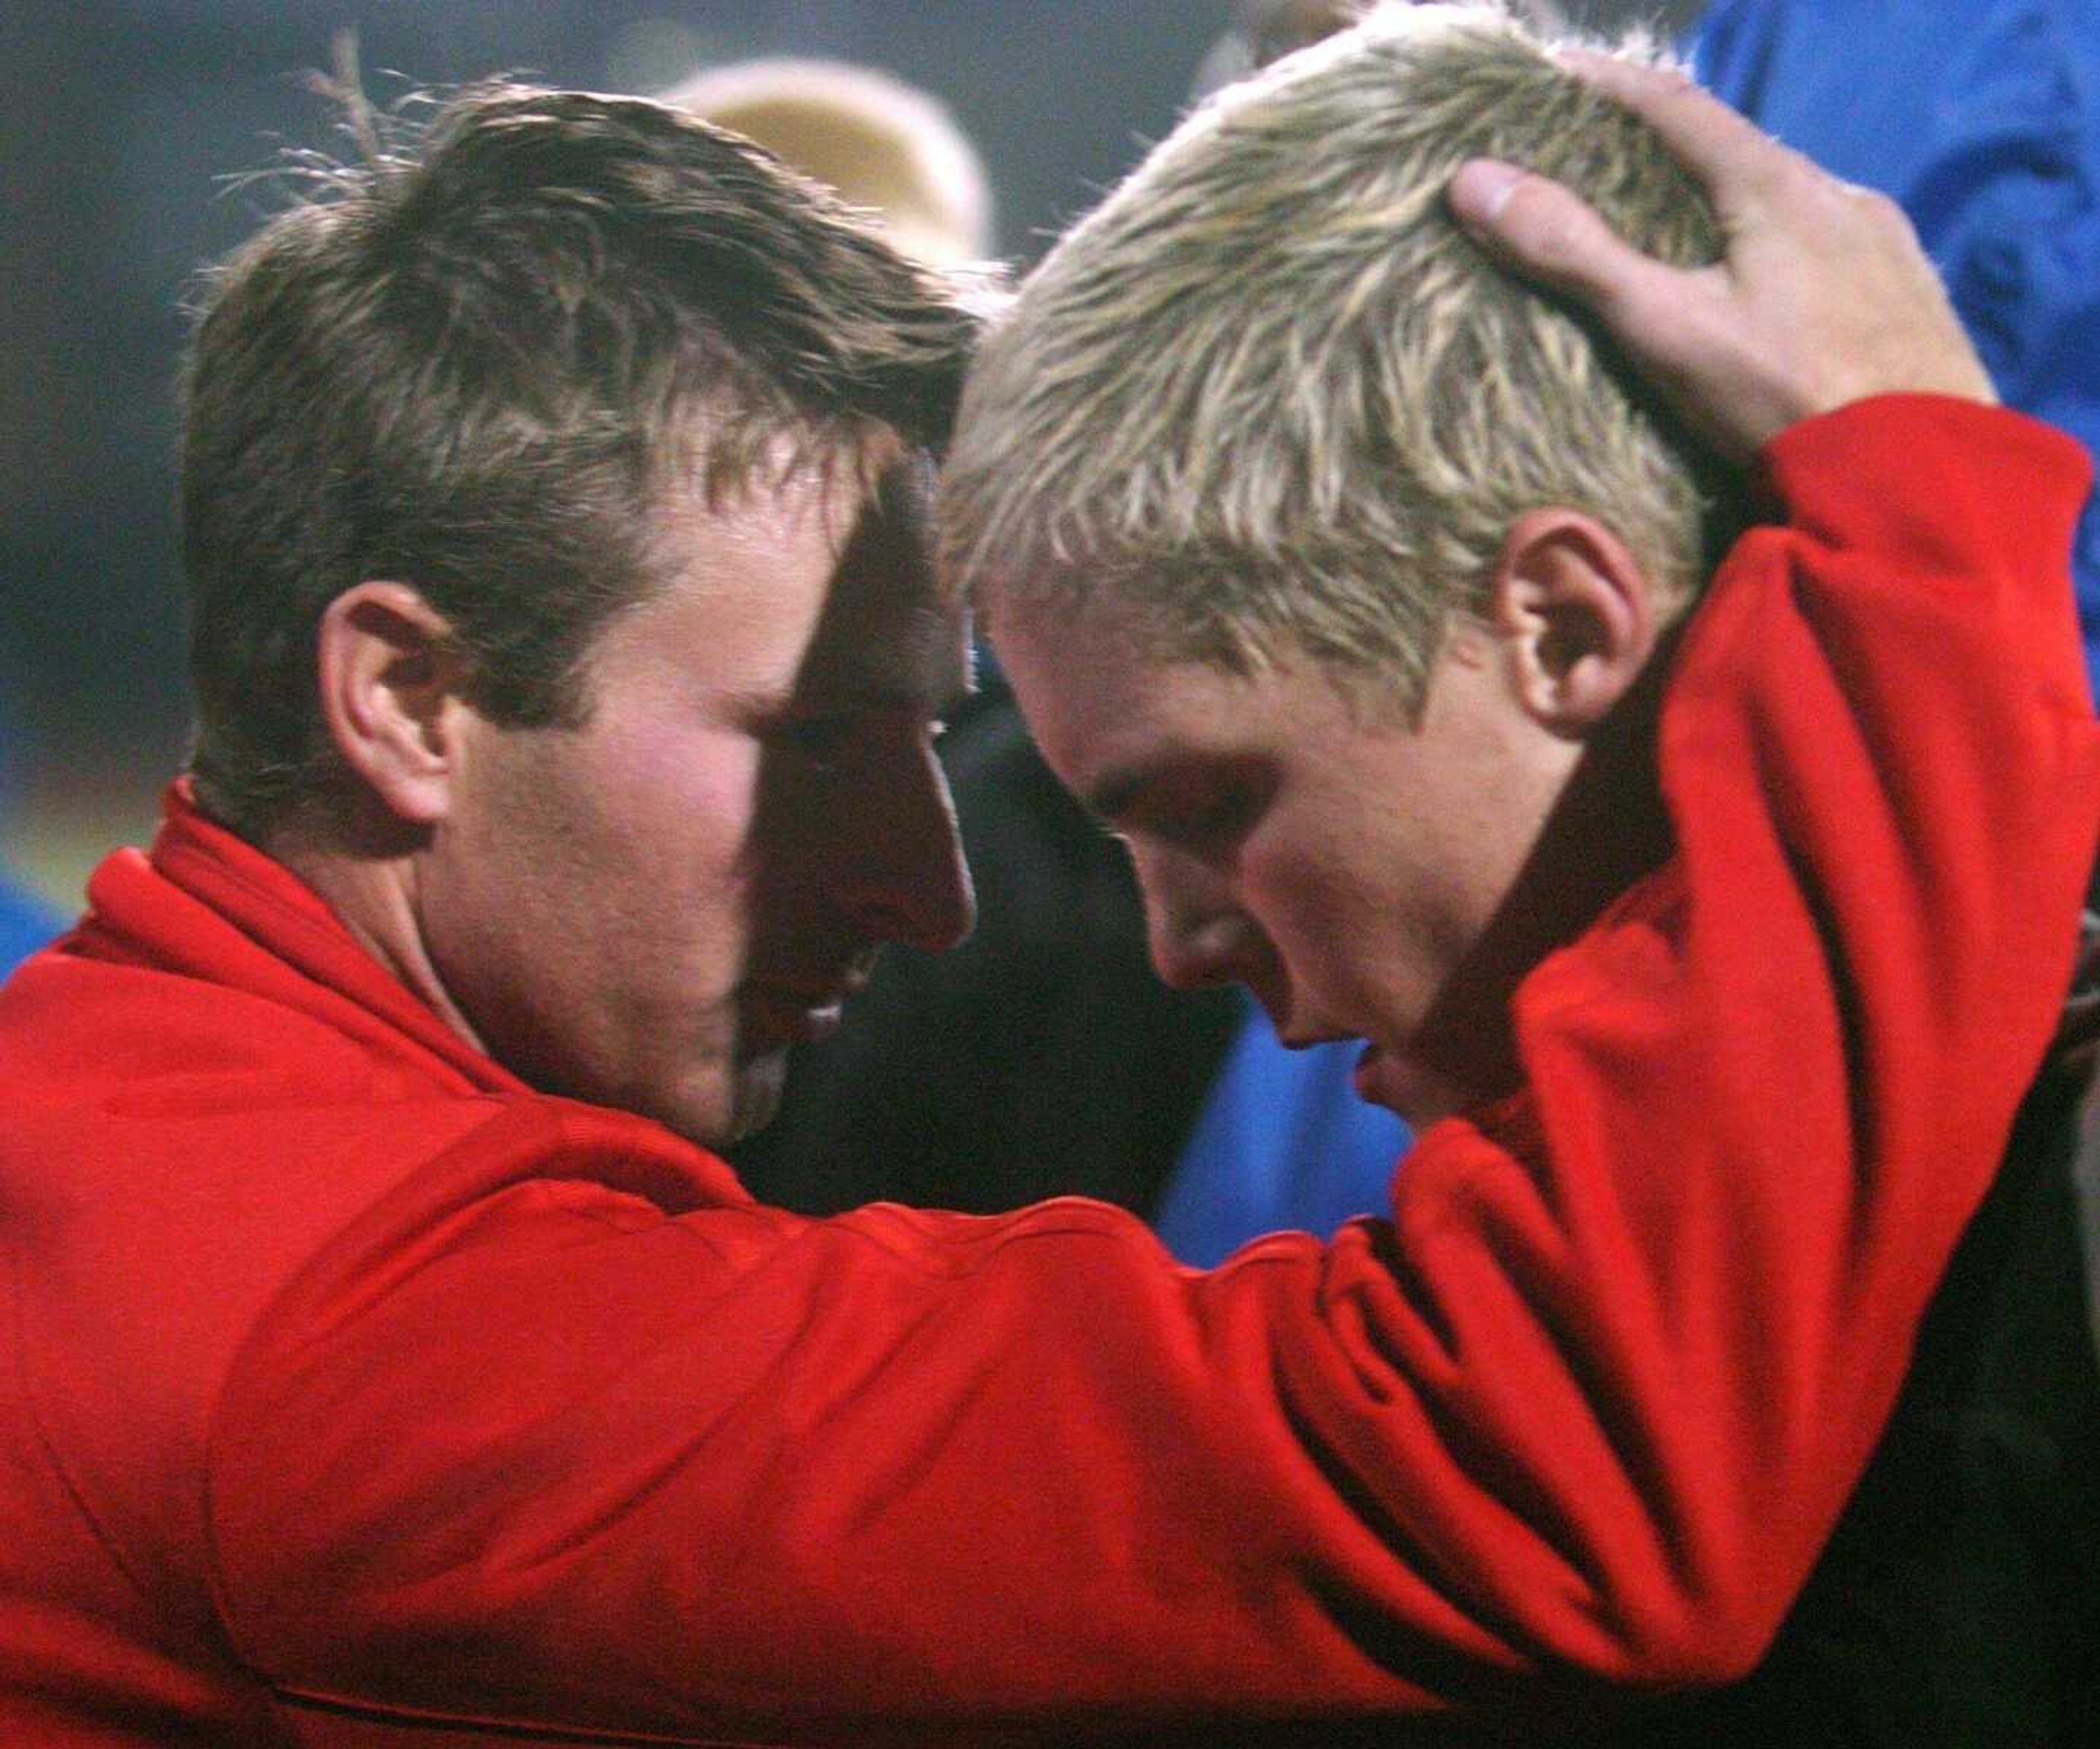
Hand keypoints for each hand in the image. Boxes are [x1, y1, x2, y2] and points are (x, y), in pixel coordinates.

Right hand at [1445, 52, 1996, 461]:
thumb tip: (1474, 180)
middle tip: (1614, 163)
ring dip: (1735, 199)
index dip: (1609, 84)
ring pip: (1793, 196)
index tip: (1555, 75)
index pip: (1676, 104)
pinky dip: (1787, 245)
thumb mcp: (1661, 325)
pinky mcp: (1911, 290)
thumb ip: (1571, 253)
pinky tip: (1775, 285)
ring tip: (1690, 230)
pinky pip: (1836, 243)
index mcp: (1774, 183)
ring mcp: (1884, 240)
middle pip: (1738, 148)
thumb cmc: (1779, 396)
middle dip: (1671, 148)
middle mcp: (1838, 190)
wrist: (1918, 476)